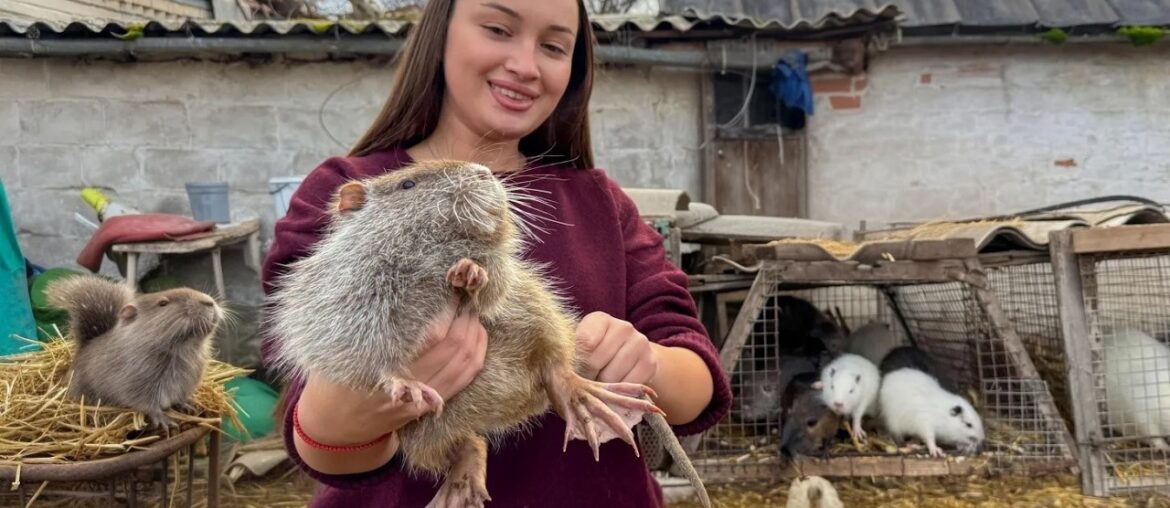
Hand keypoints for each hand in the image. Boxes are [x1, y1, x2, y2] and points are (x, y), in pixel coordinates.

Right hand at [297, 300, 487, 444]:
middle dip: (465, 316)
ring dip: (474, 333)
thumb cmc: (330, 381)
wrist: (333, 427)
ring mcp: (421, 402)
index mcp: (383, 369)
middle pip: (453, 347)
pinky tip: (477, 335)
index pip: (431, 336)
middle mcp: (407, 387)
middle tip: (466, 293)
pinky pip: (464, 380)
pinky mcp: (428, 408)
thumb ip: (363, 327)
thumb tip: (391, 287)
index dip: (447, 311)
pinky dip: (476, 355)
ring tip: (472, 309)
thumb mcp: (338, 352)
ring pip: (464, 363)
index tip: (451, 288)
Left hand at [575, 311, 659, 385]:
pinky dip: (618, 391)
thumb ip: (572, 354)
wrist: (630, 356)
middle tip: (586, 377)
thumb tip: (564, 372)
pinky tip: (616, 382)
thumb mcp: (580, 346)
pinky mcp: (650, 363)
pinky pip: (626, 386)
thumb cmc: (596, 352)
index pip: (584, 342)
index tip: (573, 366)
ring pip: (610, 377)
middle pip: (594, 362)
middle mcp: (623, 327)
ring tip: (601, 380)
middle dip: (586, 376)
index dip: (575, 361)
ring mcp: (640, 344)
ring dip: (601, 385)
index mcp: (600, 319)